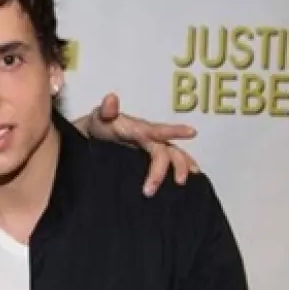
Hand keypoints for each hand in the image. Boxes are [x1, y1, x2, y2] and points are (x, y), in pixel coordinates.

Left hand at [75, 92, 199, 196]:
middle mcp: (152, 139)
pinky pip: (171, 164)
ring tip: (181, 184)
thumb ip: (106, 110)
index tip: (192, 132)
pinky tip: (192, 180)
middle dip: (160, 172)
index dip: (175, 131)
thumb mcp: (100, 116)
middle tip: (148, 191)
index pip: (159, 131)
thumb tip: (111, 98)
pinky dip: (183, 169)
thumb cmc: (101, 125)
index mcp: (141, 129)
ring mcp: (154, 148)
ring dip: (181, 169)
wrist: (96, 134)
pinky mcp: (150, 159)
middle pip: (166, 153)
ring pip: (175, 157)